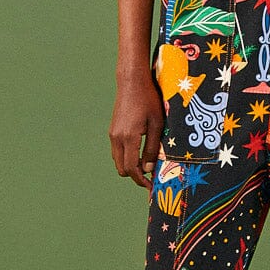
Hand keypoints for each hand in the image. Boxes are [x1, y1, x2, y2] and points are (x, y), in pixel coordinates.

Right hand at [110, 72, 163, 188]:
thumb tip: (149, 169)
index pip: (132, 169)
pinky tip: (140, 153)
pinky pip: (118, 151)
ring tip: (147, 166)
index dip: (141, 181)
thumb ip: (152, 147)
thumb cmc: (149, 100)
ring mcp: (113, 134)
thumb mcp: (157, 124)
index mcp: (128, 138)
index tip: (151, 188)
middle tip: (151, 178)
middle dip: (136, 176)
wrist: (132, 82)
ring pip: (118, 160)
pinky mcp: (113, 130)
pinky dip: (127, 157)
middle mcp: (117, 138)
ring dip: (130, 166)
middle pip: (122, 169)